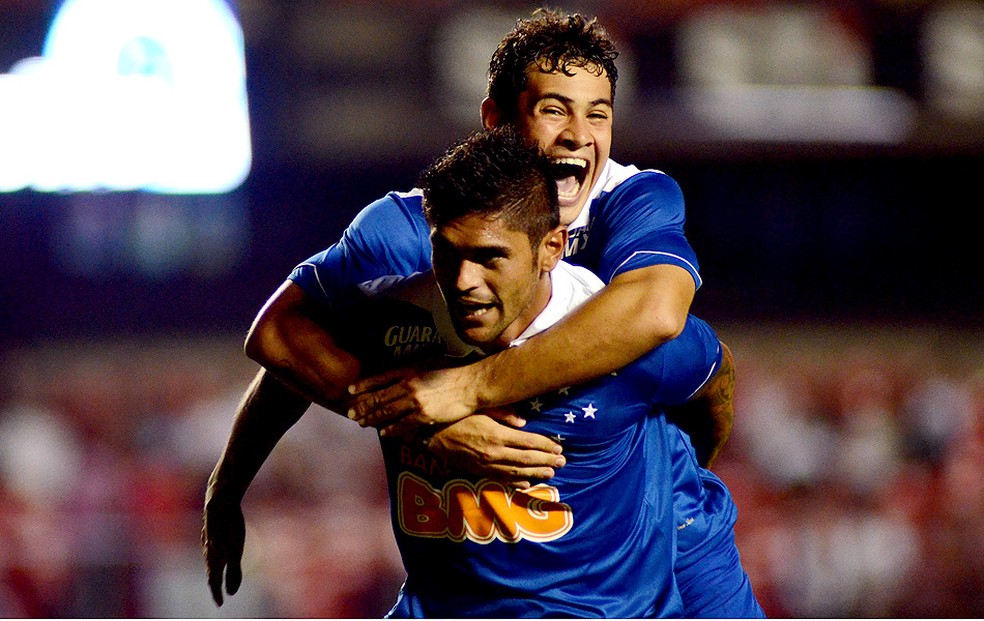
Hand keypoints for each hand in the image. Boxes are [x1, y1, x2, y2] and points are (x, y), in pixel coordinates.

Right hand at [202, 494, 244, 606]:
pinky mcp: (212, 528)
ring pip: (208, 557)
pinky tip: (212, 547)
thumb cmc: (229, 527)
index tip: (220, 604)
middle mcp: (208, 550)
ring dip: (212, 568)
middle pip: (210, 571)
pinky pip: (209, 544)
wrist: (220, 502)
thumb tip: (232, 593)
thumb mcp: (235, 552)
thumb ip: (234, 573)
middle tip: (217, 593)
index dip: (217, 594)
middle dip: (214, 583)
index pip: (214, 581)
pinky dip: (211, 552)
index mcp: (214, 558)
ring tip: (214, 573)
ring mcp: (209, 538)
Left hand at [346, 364, 477, 436]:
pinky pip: (402, 424)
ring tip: (362, 424)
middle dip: (362, 406)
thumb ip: (412, 369)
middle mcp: (408, 385)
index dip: (363, 385)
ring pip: (387, 411)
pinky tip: (383, 432)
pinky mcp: (424, 415)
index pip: (379, 378)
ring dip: (372, 419)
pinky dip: (391, 429)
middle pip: (379, 397)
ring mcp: (415, 401)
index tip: (350, 390)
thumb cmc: (453, 371)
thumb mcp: (428, 363)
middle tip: (350, 414)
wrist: (470, 384)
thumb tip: (398, 374)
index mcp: (408, 370)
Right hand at [426, 411, 565, 488]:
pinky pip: (501, 479)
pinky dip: (516, 482)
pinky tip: (527, 483)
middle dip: (546, 461)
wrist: (431, 435)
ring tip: (551, 473)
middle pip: (527, 458)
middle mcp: (495, 453)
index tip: (558, 447)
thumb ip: (503, 414)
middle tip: (562, 463)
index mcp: (497, 435)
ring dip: (536, 473)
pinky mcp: (479, 472)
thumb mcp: (480, 408)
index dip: (546, 445)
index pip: (528, 441)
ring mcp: (487, 465)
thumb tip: (523, 422)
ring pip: (517, 471)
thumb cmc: (457, 416)